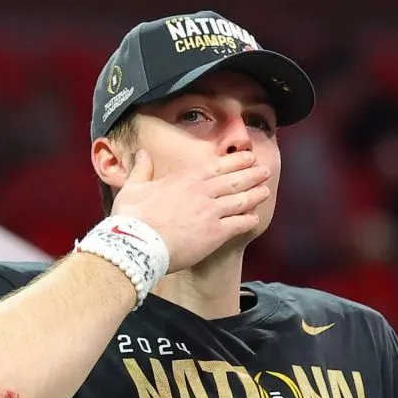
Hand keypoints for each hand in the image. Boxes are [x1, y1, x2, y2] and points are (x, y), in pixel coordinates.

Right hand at [110, 149, 270, 272]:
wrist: (136, 244)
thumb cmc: (131, 219)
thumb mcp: (132, 188)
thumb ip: (141, 170)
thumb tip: (141, 153)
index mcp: (185, 179)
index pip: (217, 166)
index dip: (235, 161)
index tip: (248, 157)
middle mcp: (202, 192)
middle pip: (234, 180)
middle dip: (252, 174)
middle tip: (264, 170)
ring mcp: (211, 212)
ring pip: (241, 200)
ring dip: (255, 195)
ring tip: (266, 191)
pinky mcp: (215, 234)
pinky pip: (239, 224)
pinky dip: (249, 220)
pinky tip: (255, 219)